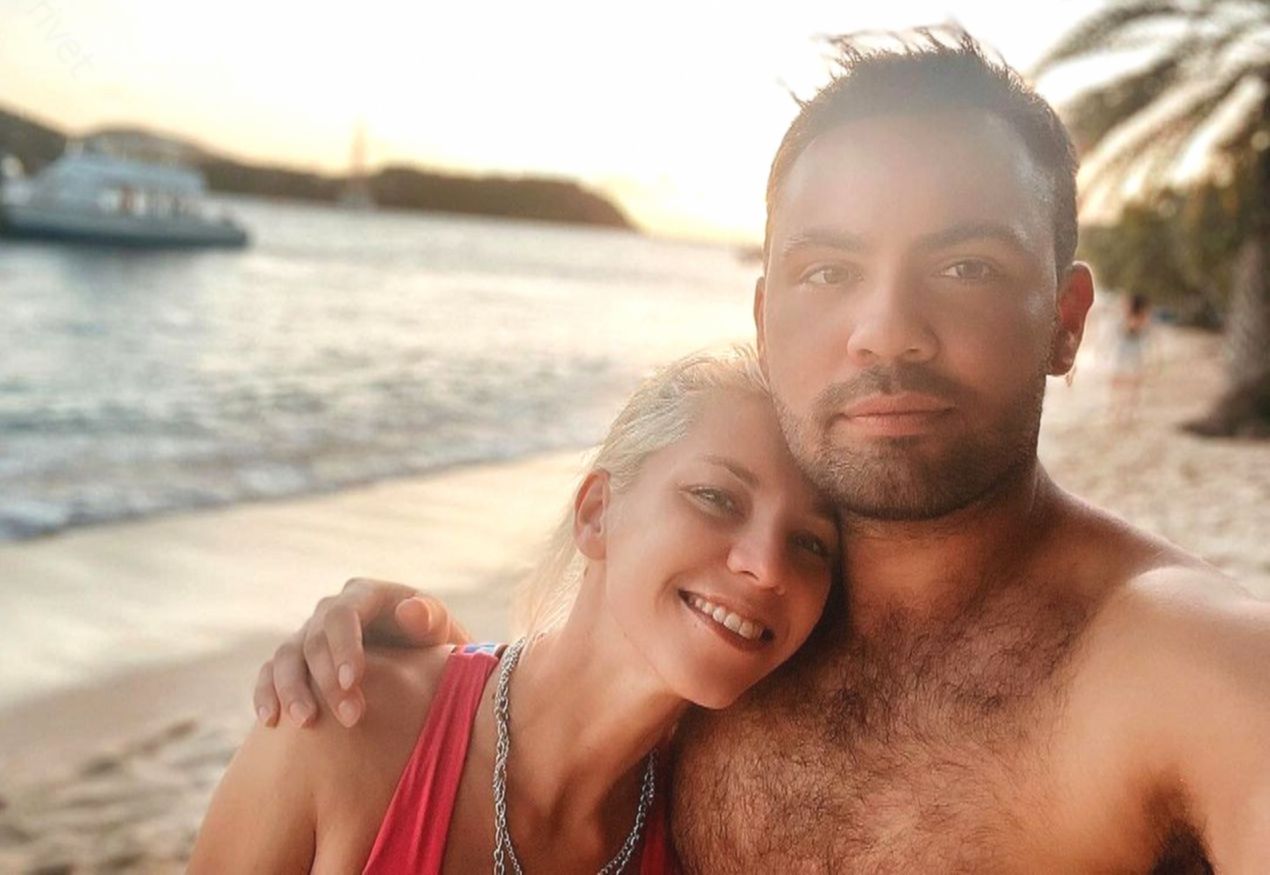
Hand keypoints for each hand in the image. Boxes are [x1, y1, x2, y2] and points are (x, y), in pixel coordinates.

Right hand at [252, 578, 470, 728]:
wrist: (418, 663)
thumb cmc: (433, 644)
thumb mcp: (441, 629)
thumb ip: (431, 618)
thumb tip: (409, 610)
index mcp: (366, 595)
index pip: (344, 615)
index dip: (344, 646)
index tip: (354, 682)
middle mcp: (330, 610)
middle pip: (315, 640)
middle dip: (327, 680)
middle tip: (349, 719)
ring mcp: (308, 635)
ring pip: (285, 656)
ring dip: (291, 689)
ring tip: (305, 722)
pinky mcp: (294, 662)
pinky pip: (269, 673)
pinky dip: (266, 694)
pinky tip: (270, 721)